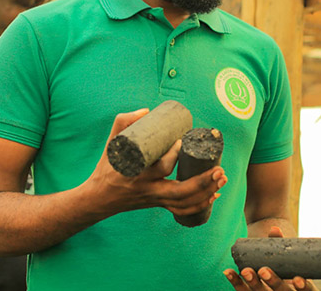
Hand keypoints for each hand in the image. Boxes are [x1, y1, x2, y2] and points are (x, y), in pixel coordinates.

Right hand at [84, 108, 226, 217]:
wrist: (98, 198)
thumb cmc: (107, 167)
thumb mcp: (111, 143)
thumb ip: (124, 122)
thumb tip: (147, 110)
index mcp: (138, 175)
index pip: (161, 167)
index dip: (175, 156)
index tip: (183, 141)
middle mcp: (149, 190)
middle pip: (181, 191)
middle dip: (203, 182)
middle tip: (219, 169)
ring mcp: (155, 199)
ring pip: (185, 203)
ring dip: (207, 193)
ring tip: (221, 179)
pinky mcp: (159, 204)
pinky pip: (182, 210)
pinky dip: (200, 204)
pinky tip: (214, 195)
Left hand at [223, 227, 318, 290]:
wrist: (275, 280)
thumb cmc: (288, 265)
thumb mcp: (290, 259)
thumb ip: (282, 245)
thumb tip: (274, 228)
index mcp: (302, 288)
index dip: (303, 287)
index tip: (297, 279)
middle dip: (273, 282)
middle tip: (263, 270)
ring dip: (253, 284)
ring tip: (245, 271)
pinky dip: (236, 283)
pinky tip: (228, 272)